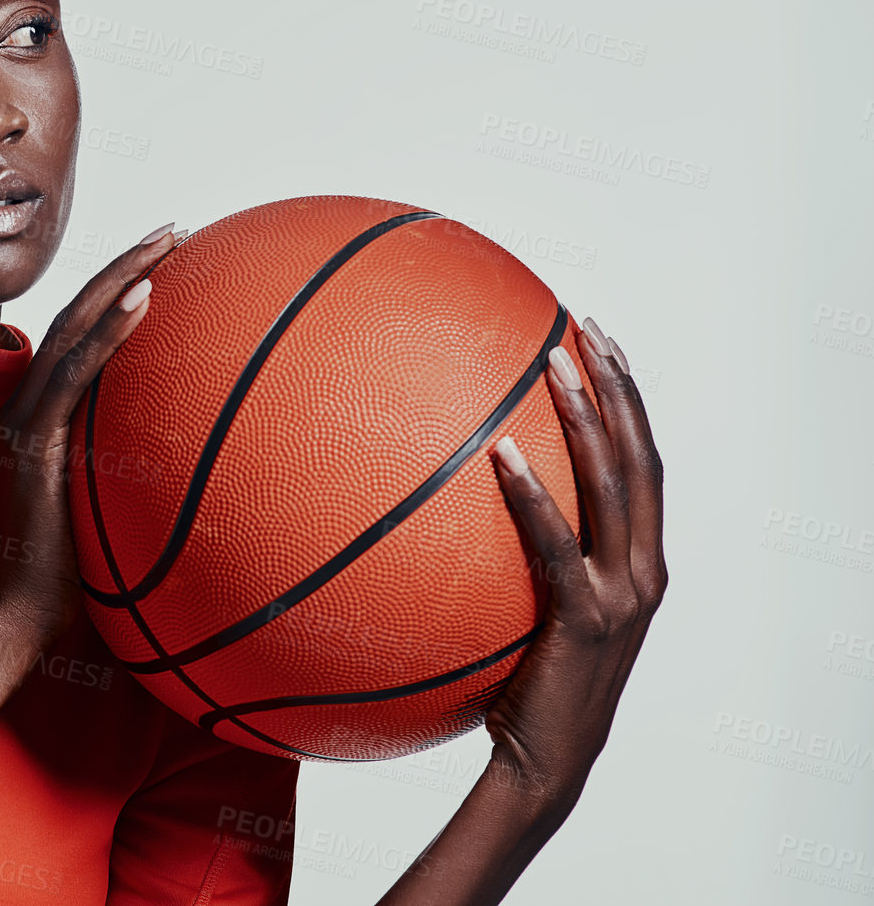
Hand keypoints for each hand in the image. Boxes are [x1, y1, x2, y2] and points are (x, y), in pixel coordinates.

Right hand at [0, 222, 183, 651]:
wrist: (16, 621)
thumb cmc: (64, 584)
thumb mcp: (105, 515)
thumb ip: (128, 481)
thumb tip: (191, 473)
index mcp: (42, 418)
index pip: (82, 336)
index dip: (120, 291)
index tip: (167, 264)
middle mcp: (29, 407)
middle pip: (79, 314)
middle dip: (129, 264)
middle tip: (177, 230)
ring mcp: (28, 421)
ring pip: (76, 328)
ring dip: (125, 277)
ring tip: (171, 241)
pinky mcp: (34, 442)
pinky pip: (76, 374)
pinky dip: (110, 331)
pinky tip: (145, 300)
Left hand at [482, 317, 667, 805]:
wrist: (541, 764)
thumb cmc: (523, 685)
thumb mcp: (524, 607)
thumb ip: (511, 555)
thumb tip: (448, 497)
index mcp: (637, 561)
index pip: (643, 462)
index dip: (629, 397)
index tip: (601, 340)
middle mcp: (642, 569)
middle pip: (641, 456)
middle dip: (617, 385)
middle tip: (585, 326)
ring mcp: (621, 595)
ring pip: (614, 485)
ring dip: (587, 416)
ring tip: (553, 361)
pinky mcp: (585, 619)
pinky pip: (556, 543)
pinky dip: (532, 493)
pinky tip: (503, 452)